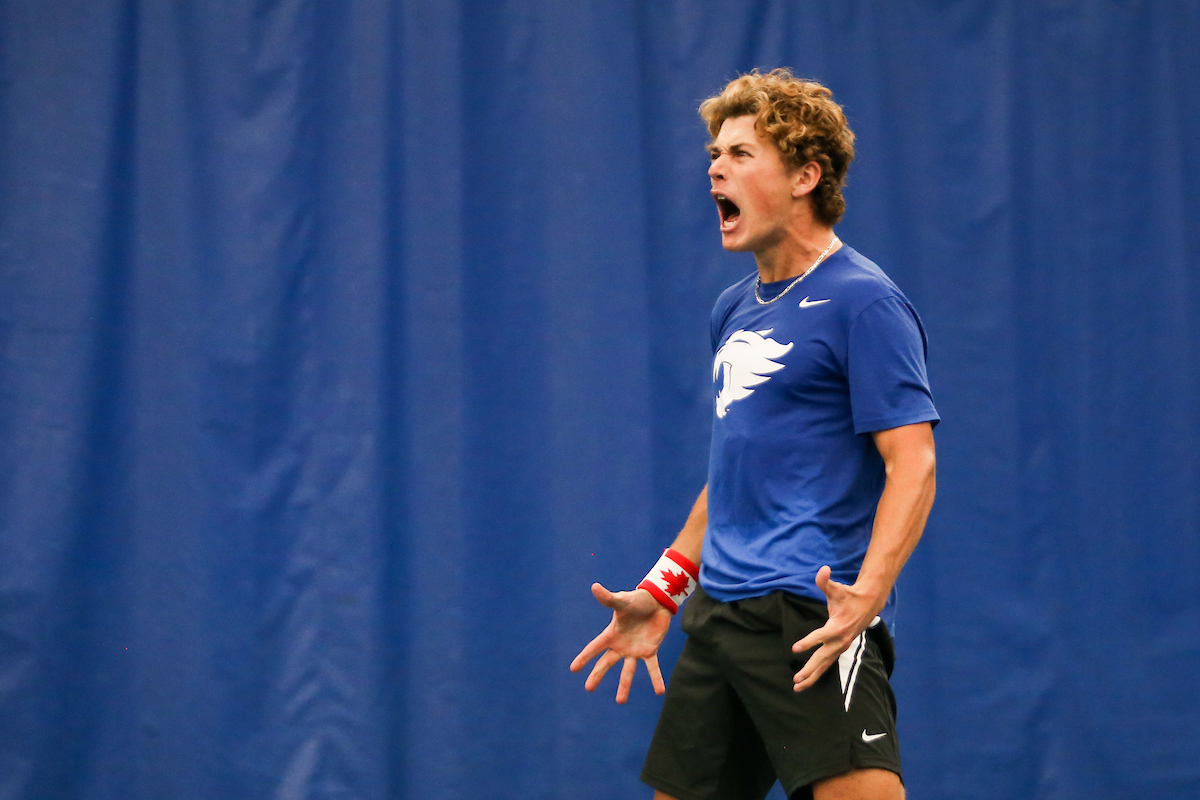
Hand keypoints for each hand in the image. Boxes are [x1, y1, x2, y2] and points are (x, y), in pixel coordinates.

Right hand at [569, 583, 671, 703]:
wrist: (656, 601)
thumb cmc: (636, 600)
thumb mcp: (622, 601)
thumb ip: (608, 598)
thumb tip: (594, 586)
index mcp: (612, 635)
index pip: (595, 647)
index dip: (584, 658)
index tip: (573, 669)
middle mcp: (621, 645)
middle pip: (606, 663)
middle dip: (597, 675)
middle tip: (588, 688)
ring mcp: (635, 650)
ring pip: (628, 671)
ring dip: (624, 686)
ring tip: (620, 702)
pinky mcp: (650, 651)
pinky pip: (653, 668)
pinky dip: (656, 679)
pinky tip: (660, 692)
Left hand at [790, 566, 881, 691]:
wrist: (869, 604)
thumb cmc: (849, 596)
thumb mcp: (837, 588)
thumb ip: (825, 581)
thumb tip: (822, 569)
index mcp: (837, 626)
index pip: (821, 636)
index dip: (808, 642)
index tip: (795, 649)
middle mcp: (840, 640)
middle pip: (822, 658)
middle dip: (809, 669)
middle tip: (796, 679)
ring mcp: (841, 646)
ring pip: (825, 665)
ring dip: (812, 676)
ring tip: (797, 687)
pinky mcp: (840, 648)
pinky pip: (828, 663)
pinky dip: (818, 673)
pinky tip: (808, 681)